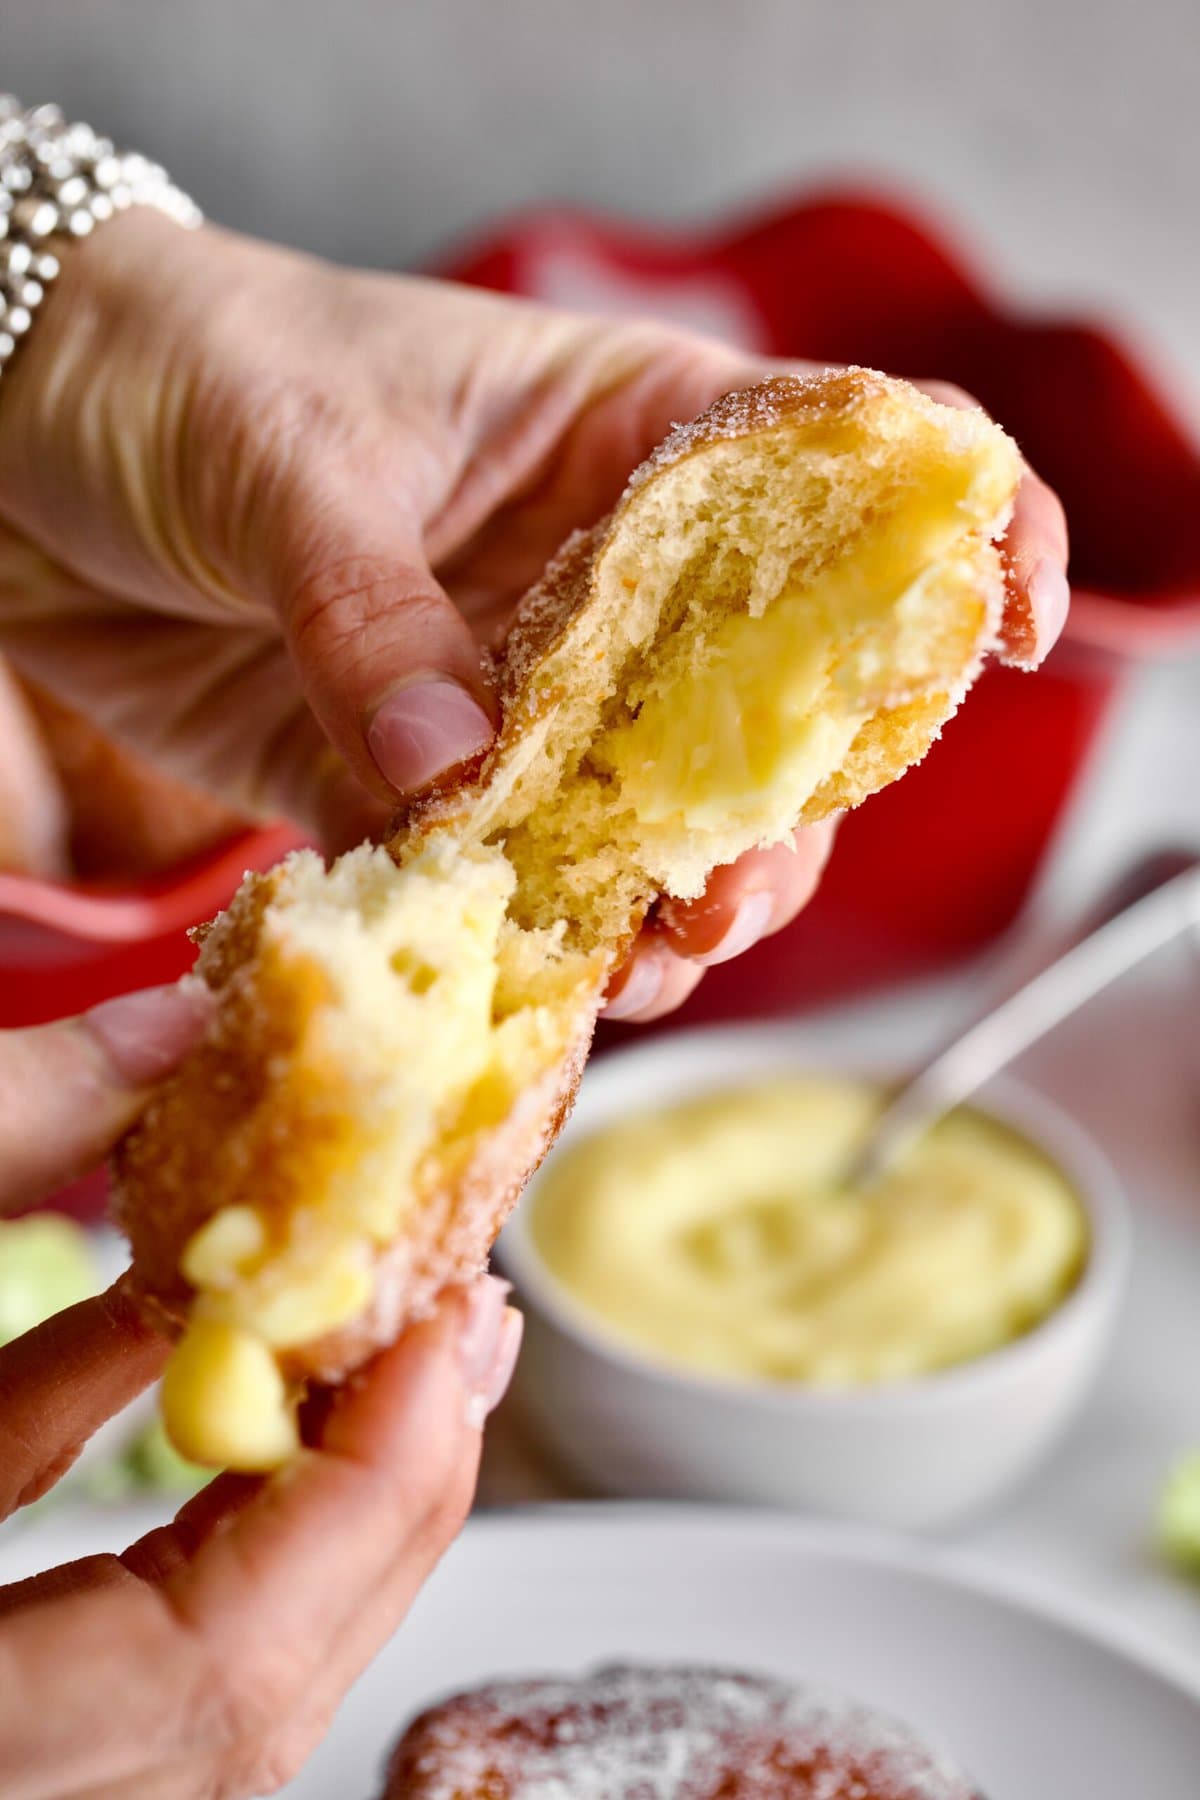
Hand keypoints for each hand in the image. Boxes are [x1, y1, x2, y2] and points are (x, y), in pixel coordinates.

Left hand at [0, 214, 1067, 1019]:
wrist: (19, 436)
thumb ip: (381, 626)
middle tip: (727, 890)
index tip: (1012, 621)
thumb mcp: (293, 464)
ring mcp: (515, 678)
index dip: (948, 535)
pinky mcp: (413, 765)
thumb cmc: (179, 369)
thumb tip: (461, 780)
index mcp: (620, 429)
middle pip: (755, 693)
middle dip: (773, 803)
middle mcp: (595, 569)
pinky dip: (519, 928)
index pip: (830, 466)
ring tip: (641, 956)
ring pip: (643, 806)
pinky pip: (500, 864)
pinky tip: (535, 973)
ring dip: (660, 892)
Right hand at [0, 984, 520, 1798]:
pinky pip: (91, 1623)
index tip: (457, 1321)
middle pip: (243, 1696)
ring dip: (298, 1490)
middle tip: (461, 1319)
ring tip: (382, 1332)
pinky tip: (179, 1339)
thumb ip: (0, 1136)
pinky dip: (156, 1488)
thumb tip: (164, 1024)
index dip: (368, 1492)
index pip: (216, 1671)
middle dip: (382, 1492)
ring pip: (192, 1676)